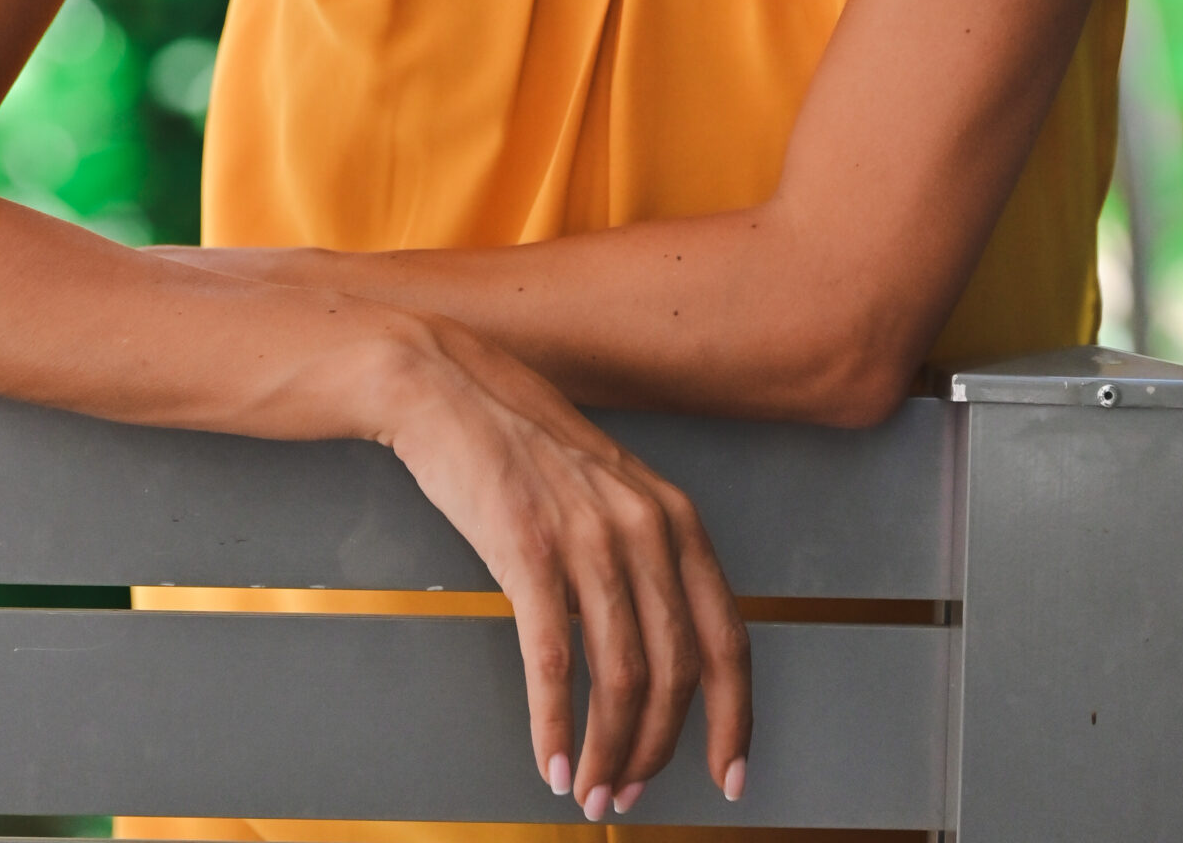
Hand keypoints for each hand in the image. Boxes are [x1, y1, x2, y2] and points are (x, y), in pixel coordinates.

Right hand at [382, 316, 750, 817]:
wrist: (448, 387)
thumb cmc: (524, 440)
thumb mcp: (611, 486)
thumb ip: (646, 553)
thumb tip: (661, 648)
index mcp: (673, 516)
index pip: (727, 637)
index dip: (734, 718)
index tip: (730, 775)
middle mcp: (642, 527)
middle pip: (674, 672)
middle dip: (654, 751)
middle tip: (627, 795)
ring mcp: (587, 538)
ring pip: (619, 678)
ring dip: (607, 753)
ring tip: (590, 792)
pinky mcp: (527, 551)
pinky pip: (552, 662)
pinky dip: (555, 727)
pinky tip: (551, 762)